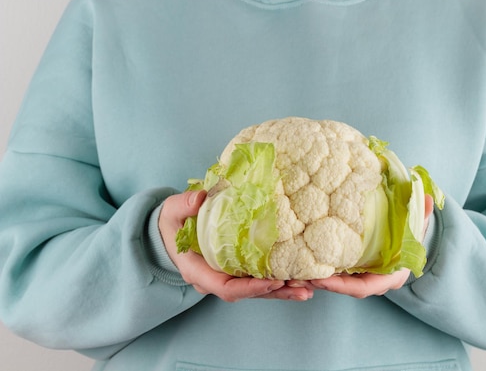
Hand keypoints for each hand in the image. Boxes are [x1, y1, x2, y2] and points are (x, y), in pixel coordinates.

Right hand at [158, 190, 312, 301]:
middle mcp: (214, 280)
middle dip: (276, 293)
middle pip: (248, 293)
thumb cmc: (172, 222)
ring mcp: (227, 277)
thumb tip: (200, 199)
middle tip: (303, 288)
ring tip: (308, 287)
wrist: (170, 231)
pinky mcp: (238, 271)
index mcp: (198, 271)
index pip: (226, 288)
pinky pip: (259, 280)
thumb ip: (183, 205)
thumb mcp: (172, 211)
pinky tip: (301, 280)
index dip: (251, 288)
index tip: (274, 282)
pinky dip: (280, 282)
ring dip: (283, 291)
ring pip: (257, 291)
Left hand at [305, 194, 434, 297]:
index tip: (321, 279)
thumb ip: (422, 212)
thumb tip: (429, 199)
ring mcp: (361, 276)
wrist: (410, 236)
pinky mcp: (349, 268)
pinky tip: (295, 263)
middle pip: (343, 289)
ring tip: (288, 275)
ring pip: (334, 283)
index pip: (363, 288)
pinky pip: (332, 273)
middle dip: (320, 285)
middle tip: (295, 279)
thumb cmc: (413, 232)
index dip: (341, 286)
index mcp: (390, 275)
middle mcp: (373, 280)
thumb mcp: (419, 222)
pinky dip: (315, 270)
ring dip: (312, 280)